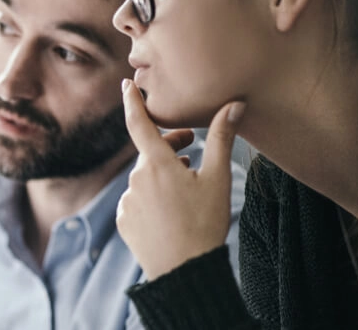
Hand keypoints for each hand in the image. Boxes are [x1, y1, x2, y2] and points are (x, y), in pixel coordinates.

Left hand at [116, 78, 242, 278]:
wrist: (183, 271)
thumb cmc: (205, 223)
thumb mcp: (218, 179)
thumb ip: (221, 139)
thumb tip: (233, 104)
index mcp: (157, 164)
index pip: (139, 123)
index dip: (132, 102)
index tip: (127, 85)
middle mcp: (136, 179)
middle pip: (149, 153)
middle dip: (168, 145)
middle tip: (191, 145)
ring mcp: (127, 201)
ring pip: (145, 178)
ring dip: (163, 173)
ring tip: (187, 180)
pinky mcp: (124, 220)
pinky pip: (137, 199)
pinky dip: (152, 196)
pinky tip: (172, 207)